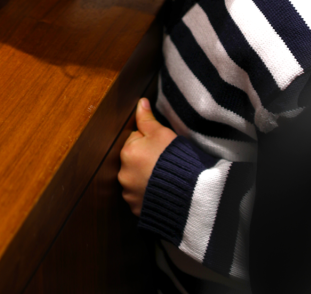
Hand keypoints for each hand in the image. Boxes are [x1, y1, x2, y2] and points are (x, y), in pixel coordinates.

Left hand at [118, 98, 176, 215]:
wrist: (187, 194)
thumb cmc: (174, 160)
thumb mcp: (162, 133)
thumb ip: (147, 118)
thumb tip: (140, 103)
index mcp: (127, 152)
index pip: (134, 140)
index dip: (148, 141)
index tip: (159, 147)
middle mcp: (123, 174)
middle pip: (132, 160)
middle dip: (143, 159)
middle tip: (161, 162)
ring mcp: (129, 193)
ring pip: (134, 179)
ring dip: (143, 177)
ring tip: (162, 177)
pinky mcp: (136, 208)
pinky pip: (138, 197)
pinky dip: (146, 193)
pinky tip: (160, 190)